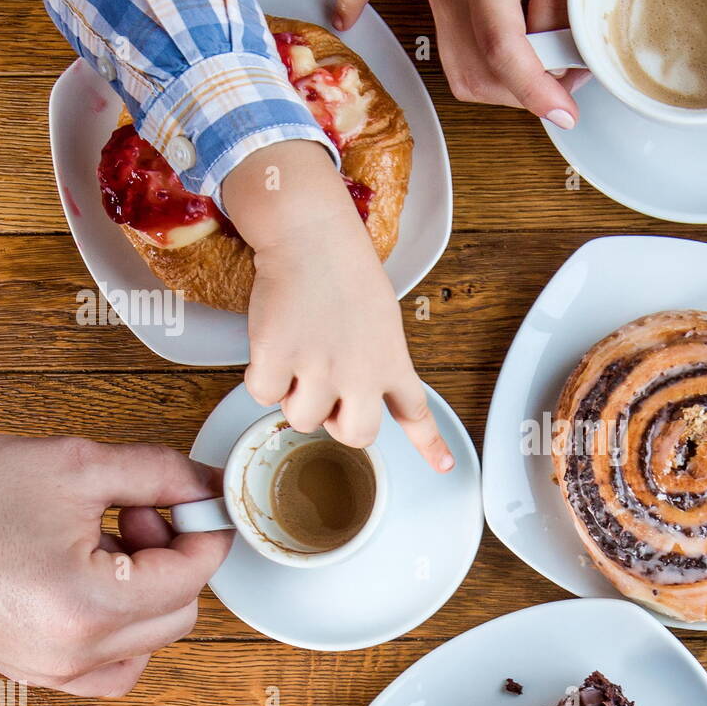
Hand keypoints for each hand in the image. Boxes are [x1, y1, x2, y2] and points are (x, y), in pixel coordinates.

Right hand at [0, 436, 230, 695]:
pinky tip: (99, 584)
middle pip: (181, 611)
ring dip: (150, 591)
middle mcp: (75, 652)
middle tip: (134, 515)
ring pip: (152, 640)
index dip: (205, 529)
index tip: (196, 501)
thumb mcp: (75, 466)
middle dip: (174, 556)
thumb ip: (158, 474)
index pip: (192, 575)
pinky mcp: (40, 671)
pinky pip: (114, 666)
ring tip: (105, 545)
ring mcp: (55, 670)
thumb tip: (207, 486)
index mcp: (88, 605)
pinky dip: (126, 629)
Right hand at [221, 140, 453, 472]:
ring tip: (299, 352)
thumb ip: (375, 361)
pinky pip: (264, 395)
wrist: (311, 237)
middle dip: (337, 423)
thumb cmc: (345, 273)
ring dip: (294, 396)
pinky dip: (263, 376)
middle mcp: (360, 373)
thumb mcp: (380, 321)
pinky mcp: (277, 358)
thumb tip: (352, 395)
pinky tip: (274, 343)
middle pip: (355, 436)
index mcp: (392, 361)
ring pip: (302, 419)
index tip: (443, 468)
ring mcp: (318, 368)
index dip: (429, 445)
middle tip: (326, 389)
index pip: (416, 412)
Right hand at [427, 0, 591, 126]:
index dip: (535, 92)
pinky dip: (494, 73)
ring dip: (510, 89)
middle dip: (528, 94)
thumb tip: (558, 63)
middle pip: (480, 74)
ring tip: (554, 70)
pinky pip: (460, 58)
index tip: (566, 113)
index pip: (503, 50)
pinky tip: (528, 56)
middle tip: (573, 82)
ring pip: (465, 76)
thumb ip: (560, 4)